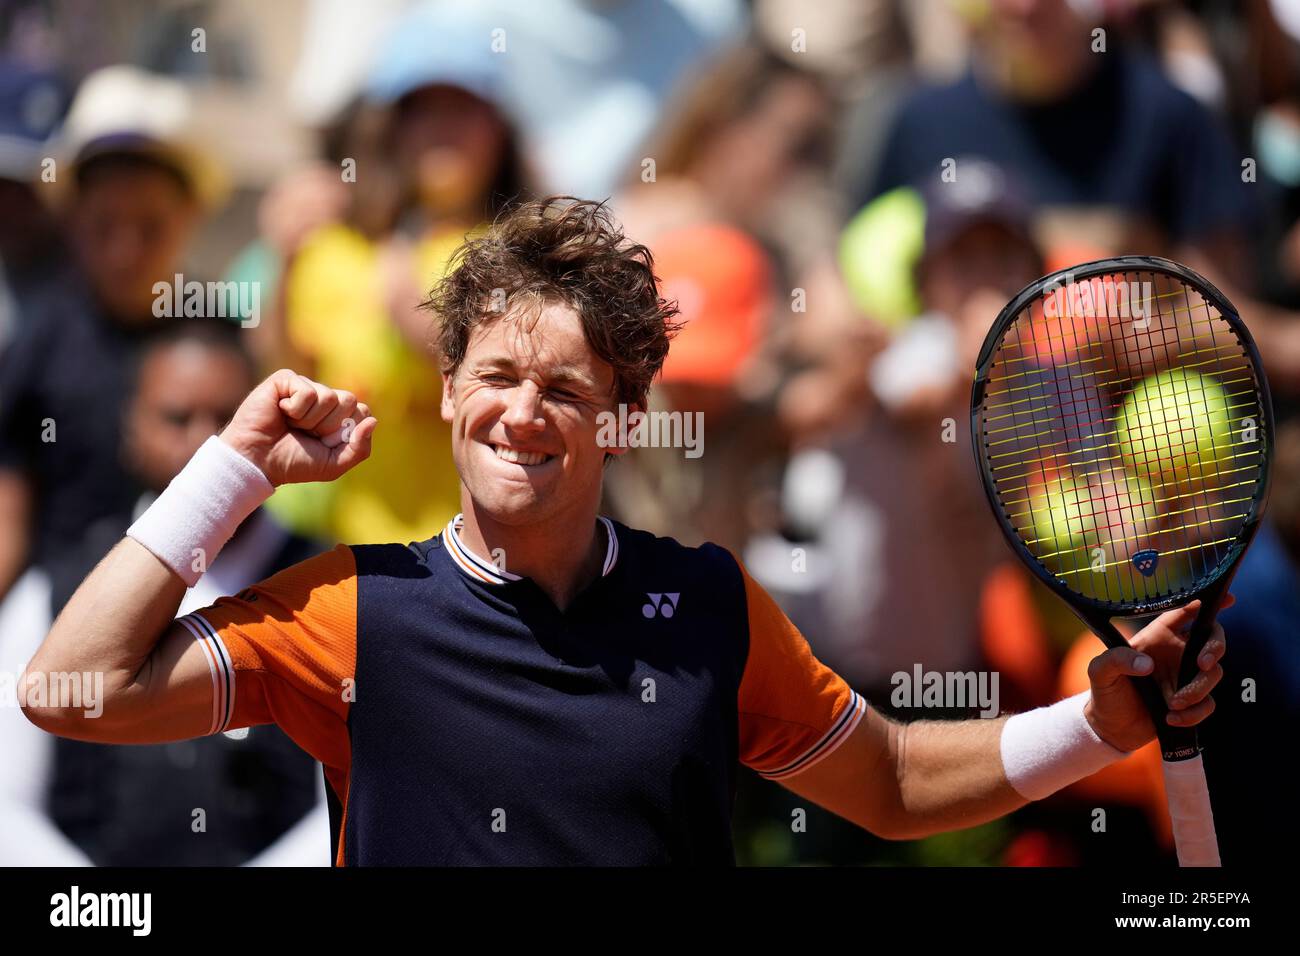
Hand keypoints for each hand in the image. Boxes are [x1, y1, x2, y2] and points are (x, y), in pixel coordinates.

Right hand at [220, 369, 376, 485]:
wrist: (258, 461)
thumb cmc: (293, 463)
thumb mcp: (334, 464)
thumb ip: (360, 448)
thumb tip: (373, 421)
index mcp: (337, 416)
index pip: (362, 411)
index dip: (346, 431)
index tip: (325, 443)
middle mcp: (323, 398)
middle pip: (349, 400)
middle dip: (329, 425)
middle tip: (308, 434)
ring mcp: (305, 386)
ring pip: (329, 396)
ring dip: (310, 420)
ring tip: (292, 425)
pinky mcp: (286, 379)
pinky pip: (307, 392)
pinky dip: (296, 410)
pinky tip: (281, 413)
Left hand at [1083, 595, 1232, 751]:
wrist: (1112, 728)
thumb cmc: (1106, 692)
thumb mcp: (1100, 672)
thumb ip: (1116, 660)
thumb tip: (1147, 665)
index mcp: (1157, 636)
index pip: (1185, 612)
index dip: (1206, 602)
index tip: (1228, 599)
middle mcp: (1177, 653)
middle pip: (1211, 638)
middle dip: (1215, 647)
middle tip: (1203, 663)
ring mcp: (1187, 677)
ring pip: (1214, 674)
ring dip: (1197, 689)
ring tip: (1172, 703)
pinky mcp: (1193, 701)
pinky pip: (1208, 703)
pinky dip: (1194, 713)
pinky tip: (1172, 718)